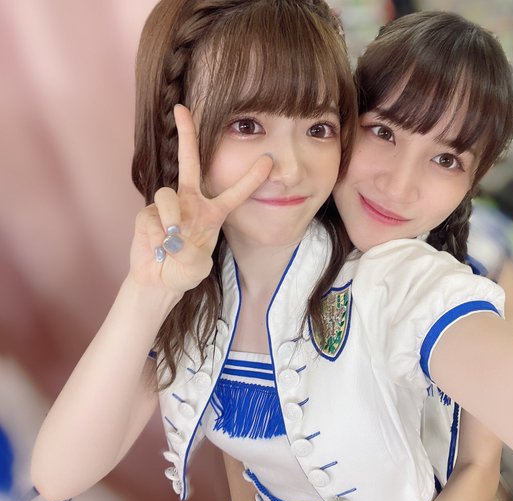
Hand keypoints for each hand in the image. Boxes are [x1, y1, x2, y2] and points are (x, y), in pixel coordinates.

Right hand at [129, 104, 271, 293]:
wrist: (159, 281)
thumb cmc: (184, 271)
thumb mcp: (197, 267)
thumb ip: (189, 253)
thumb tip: (172, 236)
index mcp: (212, 213)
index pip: (235, 192)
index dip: (252, 178)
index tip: (268, 160)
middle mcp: (190, 202)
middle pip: (190, 162)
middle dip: (186, 134)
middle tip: (182, 108)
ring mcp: (168, 206)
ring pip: (167, 195)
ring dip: (170, 219)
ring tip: (171, 243)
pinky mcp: (147, 214)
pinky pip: (151, 217)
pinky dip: (155, 236)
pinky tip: (157, 249)